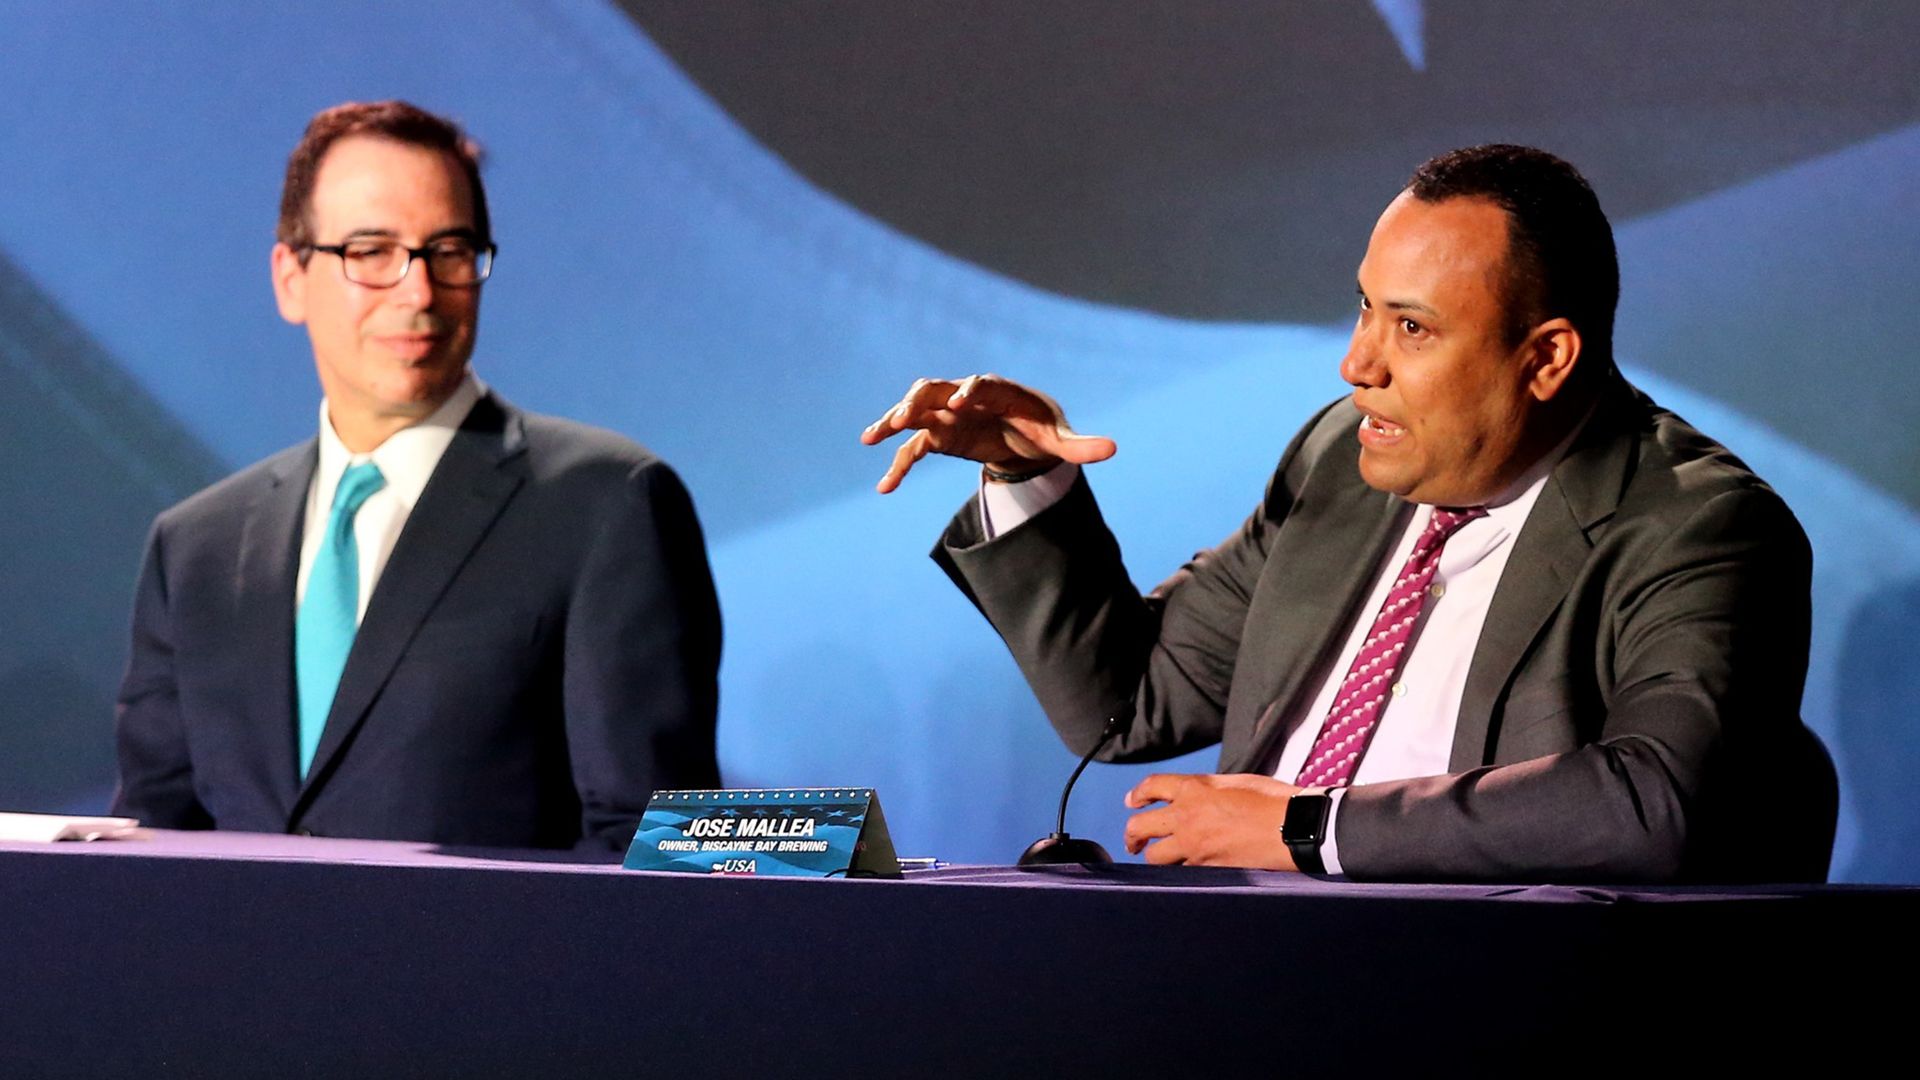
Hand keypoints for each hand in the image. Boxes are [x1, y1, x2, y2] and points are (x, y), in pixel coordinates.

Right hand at [859, 374, 1116, 493]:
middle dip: (919, 400)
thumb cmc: (1043, 429)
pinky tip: (885, 489)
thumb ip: (1082, 446)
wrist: (1024, 436)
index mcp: (999, 391)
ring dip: (894, 421)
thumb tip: (1113, 450)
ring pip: (916, 411)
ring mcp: (947, 416)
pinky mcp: (938, 438)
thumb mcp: (1063, 440)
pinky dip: (899, 466)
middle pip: (936, 389)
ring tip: (870, 438)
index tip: (958, 405)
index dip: (969, 391)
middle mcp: (966, 397)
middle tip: (902, 416)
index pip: (981, 384)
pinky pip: (914, 450)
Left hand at [1123, 773, 1301, 869]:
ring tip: (1156, 858)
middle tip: (1133, 841)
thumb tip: (1196, 792)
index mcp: (1195, 789)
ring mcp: (1195, 846)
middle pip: (1140, 826)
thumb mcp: (1237, 781)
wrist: (1295, 828)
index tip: (1132, 802)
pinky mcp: (1208, 869)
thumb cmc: (1274, 801)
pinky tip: (1183, 870)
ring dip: (1154, 856)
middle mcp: (1187, 817)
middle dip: (1132, 834)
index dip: (1137, 794)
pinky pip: (1182, 872)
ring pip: (1156, 857)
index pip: (1151, 787)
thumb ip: (1209, 786)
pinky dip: (1180, 871)